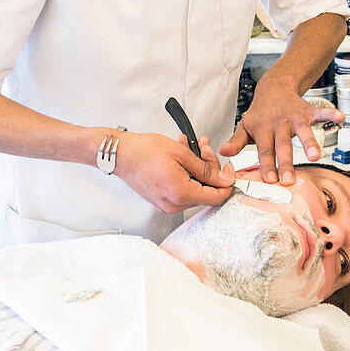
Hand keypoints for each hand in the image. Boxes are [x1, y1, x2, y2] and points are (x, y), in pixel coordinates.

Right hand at [113, 131, 234, 213]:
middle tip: (203, 146)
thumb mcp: (181, 153)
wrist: (120, 154)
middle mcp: (174, 204)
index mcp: (181, 194)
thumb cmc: (144, 151)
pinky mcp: (162, 200)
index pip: (217, 197)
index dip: (227, 181)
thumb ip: (206, 169)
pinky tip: (181, 156)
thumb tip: (224, 180)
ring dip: (196, 167)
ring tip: (189, 146)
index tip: (228, 168)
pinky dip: (186, 173)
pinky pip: (182, 189)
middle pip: (206, 191)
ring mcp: (167, 204)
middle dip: (209, 167)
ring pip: (194, 188)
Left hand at [220, 74, 343, 186]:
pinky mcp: (308, 111)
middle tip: (289, 180)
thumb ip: (236, 142)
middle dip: (286, 163)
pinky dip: (330, 114)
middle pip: (282, 145)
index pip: (264, 150)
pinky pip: (320, 112)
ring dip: (309, 143)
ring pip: (302, 131)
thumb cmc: (259, 113)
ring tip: (315, 156)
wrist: (273, 87)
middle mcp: (279, 124)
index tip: (270, 180)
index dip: (267, 165)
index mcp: (263, 129)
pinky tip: (341, 117)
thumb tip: (223, 153)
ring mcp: (294, 117)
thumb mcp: (245, 126)